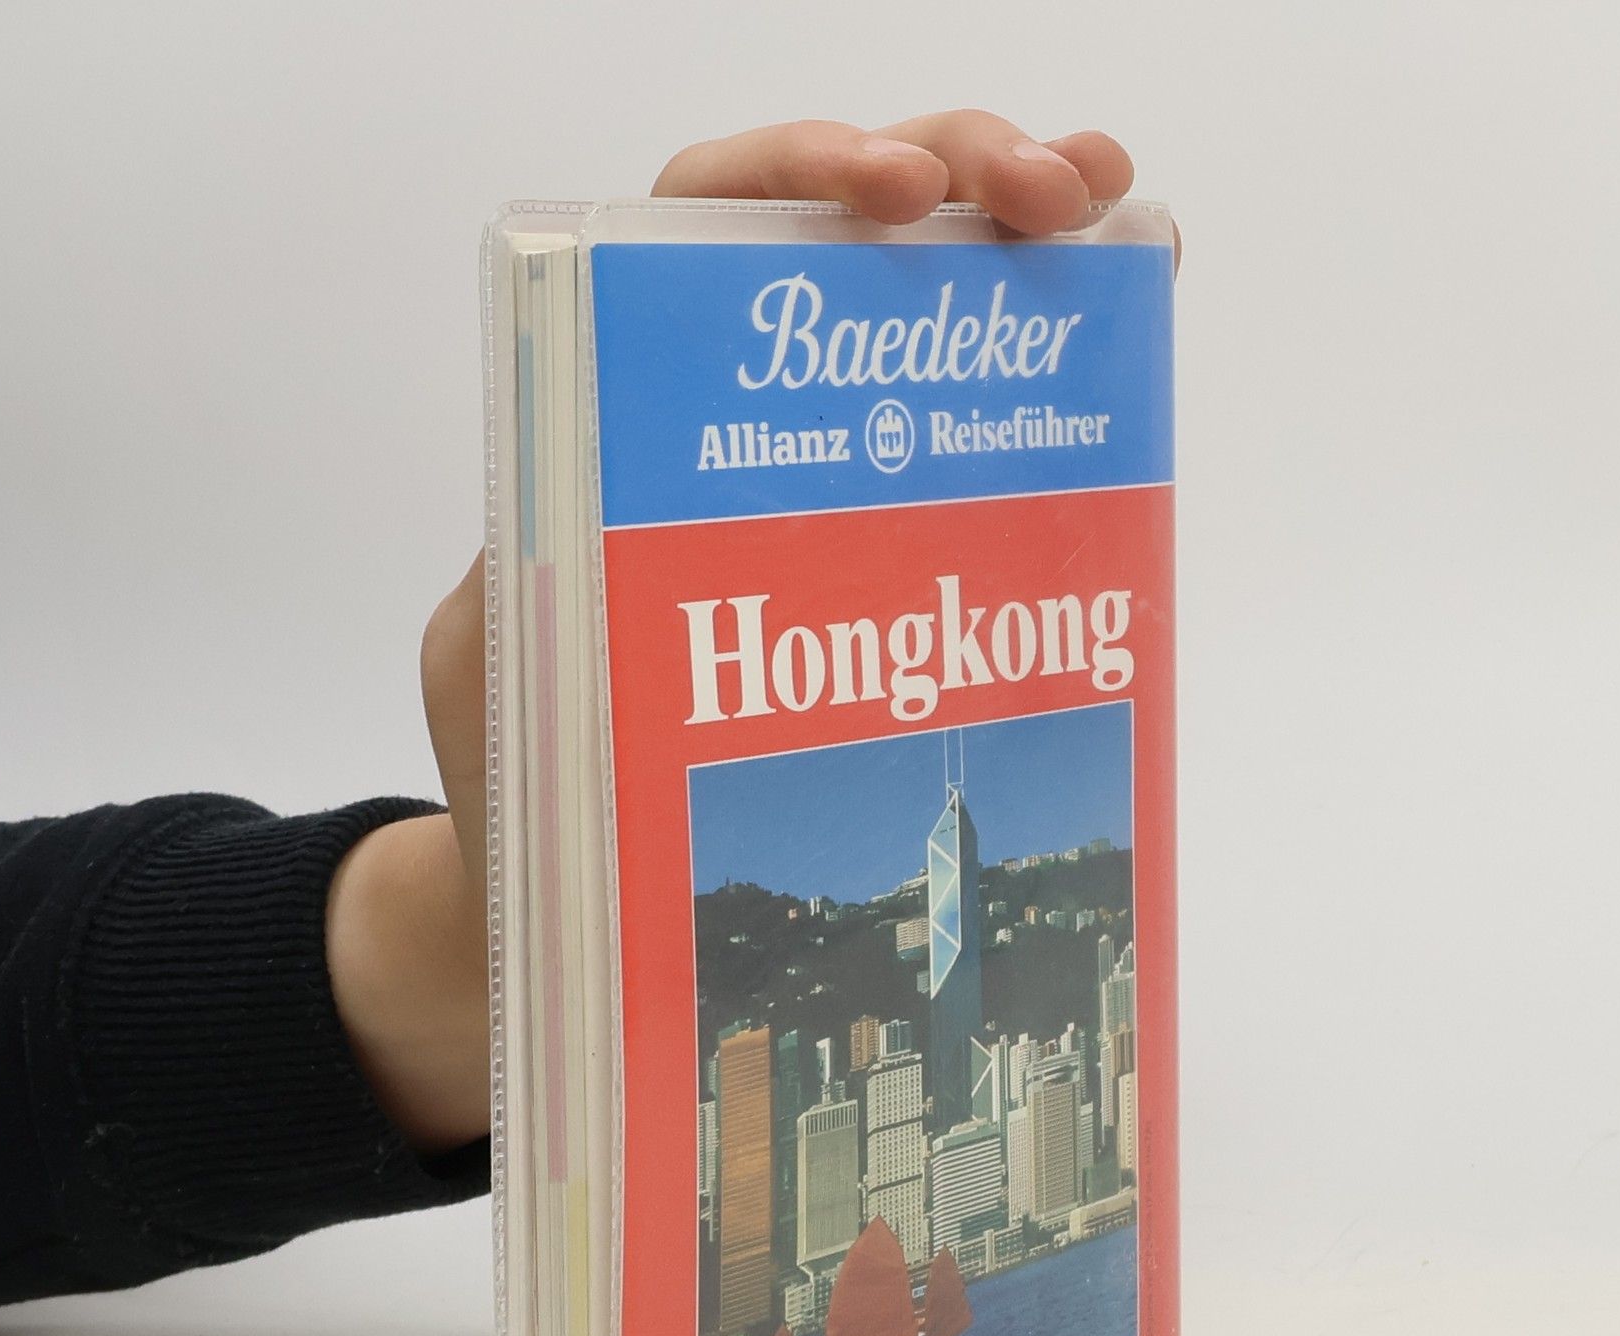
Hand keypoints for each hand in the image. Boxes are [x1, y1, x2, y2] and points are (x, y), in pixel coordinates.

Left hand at [337, 112, 1144, 1153]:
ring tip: (1104, 200)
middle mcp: (722, 407)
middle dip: (952, 170)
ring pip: (914, 295)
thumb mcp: (501, 664)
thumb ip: (526, 583)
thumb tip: (589, 524)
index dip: (799, 175)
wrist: (564, 880)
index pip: (697, 222)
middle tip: (1051, 195)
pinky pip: (960, 413)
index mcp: (617, 402)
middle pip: (837, 229)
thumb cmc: (522, 770)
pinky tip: (1118, 306)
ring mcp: (812, 461)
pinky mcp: (875, 529)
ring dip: (1016, 223)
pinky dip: (1039, 341)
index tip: (897, 193)